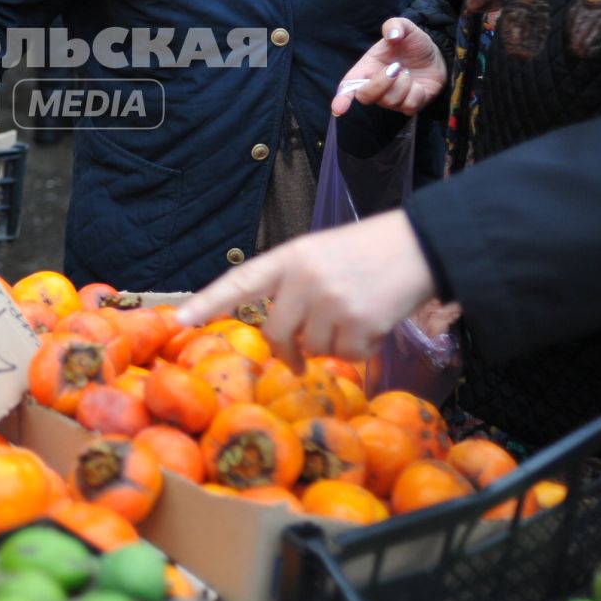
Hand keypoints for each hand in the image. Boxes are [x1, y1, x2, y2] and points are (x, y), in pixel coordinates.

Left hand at [172, 211, 436, 368]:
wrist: (421, 245)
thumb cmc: (366, 252)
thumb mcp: (320, 255)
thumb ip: (293, 288)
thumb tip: (281, 346)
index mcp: (290, 256)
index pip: (240, 282)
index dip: (209, 302)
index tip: (179, 321)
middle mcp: (305, 277)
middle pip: (275, 332)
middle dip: (287, 349)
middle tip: (297, 356)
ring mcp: (332, 300)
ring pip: (313, 348)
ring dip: (331, 344)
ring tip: (353, 315)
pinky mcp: (360, 322)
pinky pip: (347, 355)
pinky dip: (361, 348)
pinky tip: (374, 323)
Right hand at [332, 17, 448, 116]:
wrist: (434, 55)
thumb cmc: (412, 43)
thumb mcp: (404, 27)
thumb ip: (395, 25)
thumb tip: (392, 35)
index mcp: (367, 68)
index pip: (348, 86)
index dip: (342, 98)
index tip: (339, 108)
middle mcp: (376, 87)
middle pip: (365, 97)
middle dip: (380, 83)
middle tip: (396, 67)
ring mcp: (392, 99)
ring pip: (389, 101)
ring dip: (403, 84)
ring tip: (408, 72)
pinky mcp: (409, 106)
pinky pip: (408, 106)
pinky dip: (416, 93)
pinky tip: (418, 84)